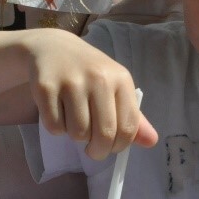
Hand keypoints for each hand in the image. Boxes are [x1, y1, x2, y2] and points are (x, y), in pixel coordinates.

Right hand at [21, 32, 155, 160]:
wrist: (53, 48)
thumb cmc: (89, 73)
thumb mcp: (116, 88)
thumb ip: (133, 117)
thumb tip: (151, 141)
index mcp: (121, 79)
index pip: (128, 127)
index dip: (120, 146)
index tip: (111, 148)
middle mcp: (99, 79)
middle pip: (103, 134)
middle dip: (98, 151)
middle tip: (92, 150)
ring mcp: (71, 82)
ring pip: (77, 133)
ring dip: (75, 136)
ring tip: (74, 121)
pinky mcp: (46, 87)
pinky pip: (54, 126)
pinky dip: (57, 128)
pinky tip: (59, 112)